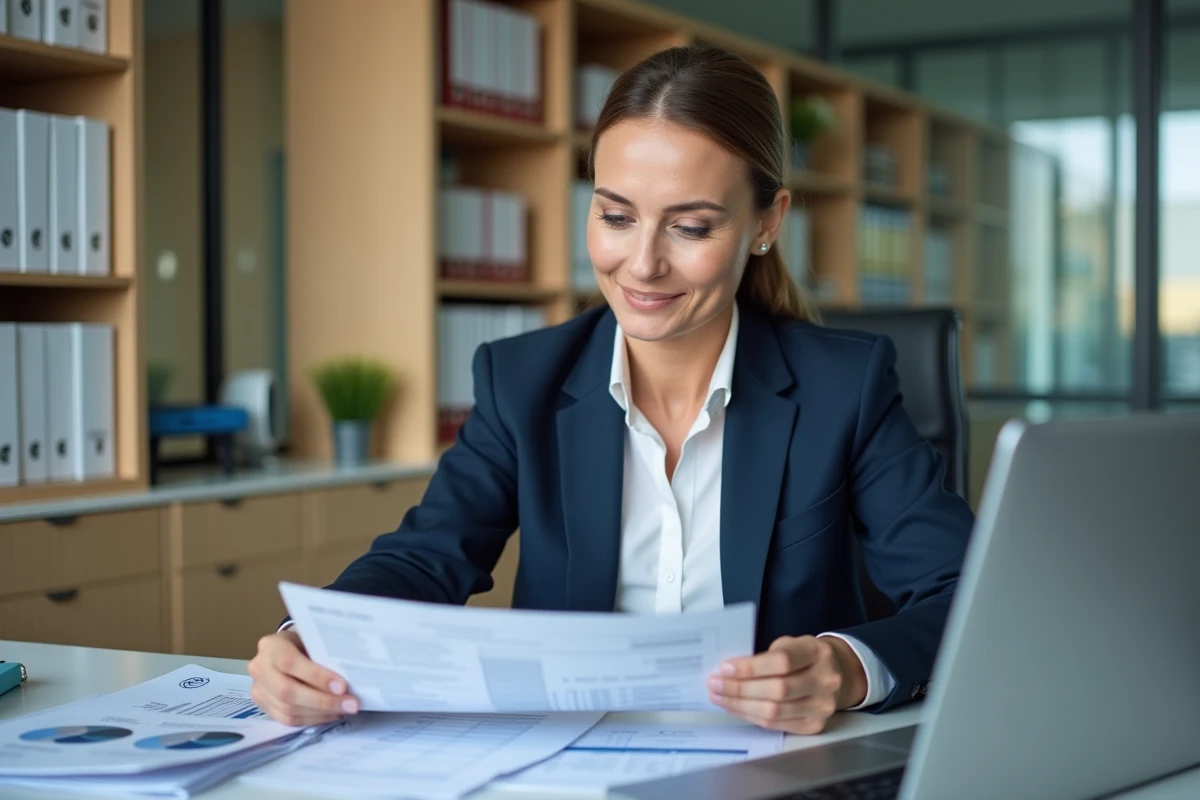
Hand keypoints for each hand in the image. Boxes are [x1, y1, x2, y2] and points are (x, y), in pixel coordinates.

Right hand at [248, 628, 359, 726]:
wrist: (285, 649)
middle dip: (322, 701)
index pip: (290, 662)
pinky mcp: (263, 706)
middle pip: (287, 691)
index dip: (316, 676)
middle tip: (351, 704)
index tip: (342, 686)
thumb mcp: (312, 639)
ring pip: (288, 709)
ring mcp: (258, 689)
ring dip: (320, 712)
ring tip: (345, 709)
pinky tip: (331, 714)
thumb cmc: (304, 641)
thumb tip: (352, 672)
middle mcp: (259, 667)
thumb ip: (323, 652)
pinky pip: (287, 719)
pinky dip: (312, 719)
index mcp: (270, 645)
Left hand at [707, 635, 867, 734]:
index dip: (751, 667)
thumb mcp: (791, 644)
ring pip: (774, 712)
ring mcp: (822, 706)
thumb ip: (766, 655)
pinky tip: (736, 708)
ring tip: (719, 697)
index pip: (782, 661)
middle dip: (740, 689)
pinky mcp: (814, 725)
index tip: (725, 668)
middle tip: (714, 685)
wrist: (838, 674)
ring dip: (741, 706)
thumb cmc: (804, 656)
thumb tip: (729, 670)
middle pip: (778, 690)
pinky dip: (751, 716)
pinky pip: (776, 725)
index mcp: (817, 652)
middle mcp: (825, 680)